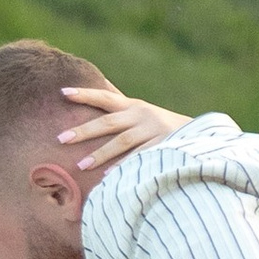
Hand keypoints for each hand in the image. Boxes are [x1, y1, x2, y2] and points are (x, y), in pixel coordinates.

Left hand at [57, 84, 190, 170]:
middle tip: (61, 138)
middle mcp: (141, 115)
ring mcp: (153, 130)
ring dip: (100, 154)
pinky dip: (123, 166)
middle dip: (84, 131)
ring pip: (122, 142)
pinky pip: (139, 157)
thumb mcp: (140, 110)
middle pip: (108, 122)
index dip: (85, 94)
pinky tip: (108, 175)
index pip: (105, 97)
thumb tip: (99, 83)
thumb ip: (120, 102)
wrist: (197, 135)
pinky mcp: (163, 146)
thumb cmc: (159, 125)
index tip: (63, 92)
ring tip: (80, 165)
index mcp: (132, 106)